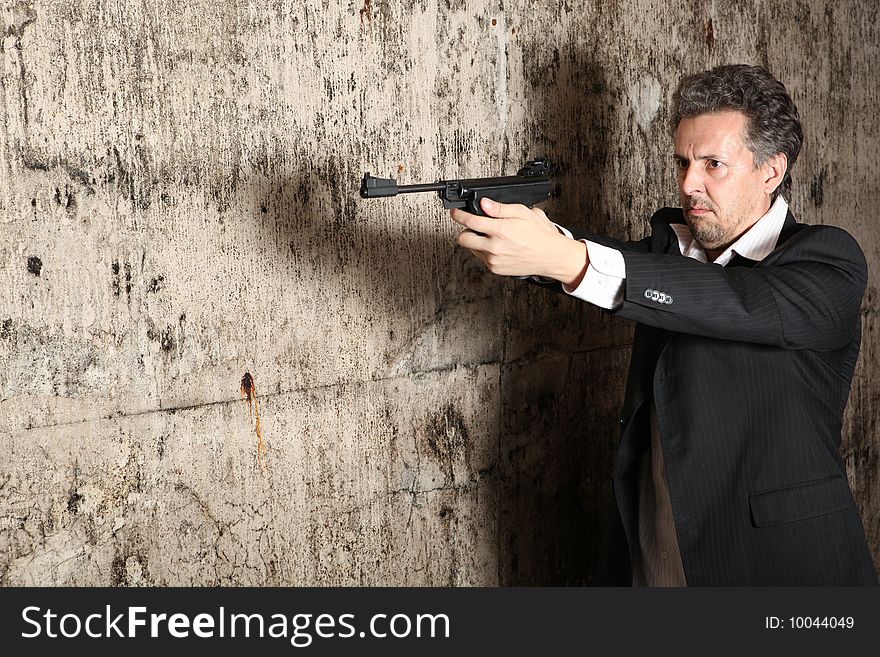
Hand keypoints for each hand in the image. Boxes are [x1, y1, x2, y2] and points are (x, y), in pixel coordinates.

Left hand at [450, 197, 588, 284]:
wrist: (550, 256)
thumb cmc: (539, 235)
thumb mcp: (522, 213)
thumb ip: (500, 208)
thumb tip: (484, 203)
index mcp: (501, 230)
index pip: (470, 221)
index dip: (459, 215)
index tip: (455, 213)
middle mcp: (495, 247)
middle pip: (463, 239)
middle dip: (465, 230)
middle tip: (473, 226)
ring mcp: (494, 260)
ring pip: (472, 248)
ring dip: (476, 241)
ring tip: (492, 236)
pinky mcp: (495, 269)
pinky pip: (482, 258)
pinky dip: (485, 251)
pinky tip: (498, 246)